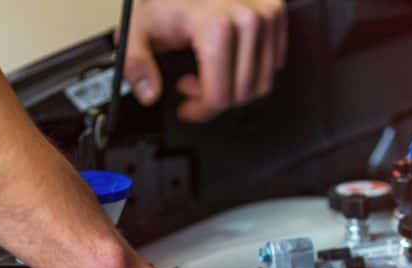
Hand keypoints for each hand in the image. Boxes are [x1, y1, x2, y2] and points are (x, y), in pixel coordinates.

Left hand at [123, 0, 286, 121]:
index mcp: (216, 26)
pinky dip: (251, 70)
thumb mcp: (137, 28)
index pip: (220, 95)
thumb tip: (148, 92)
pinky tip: (228, 59)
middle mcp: (247, 19)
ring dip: (234, 87)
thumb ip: (134, 61)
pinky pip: (273, 63)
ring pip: (260, 83)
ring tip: (208, 72)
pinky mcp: (276, 14)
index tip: (187, 108)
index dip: (200, 111)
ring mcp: (266, 16)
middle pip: (241, 93)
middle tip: (192, 86)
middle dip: (214, 99)